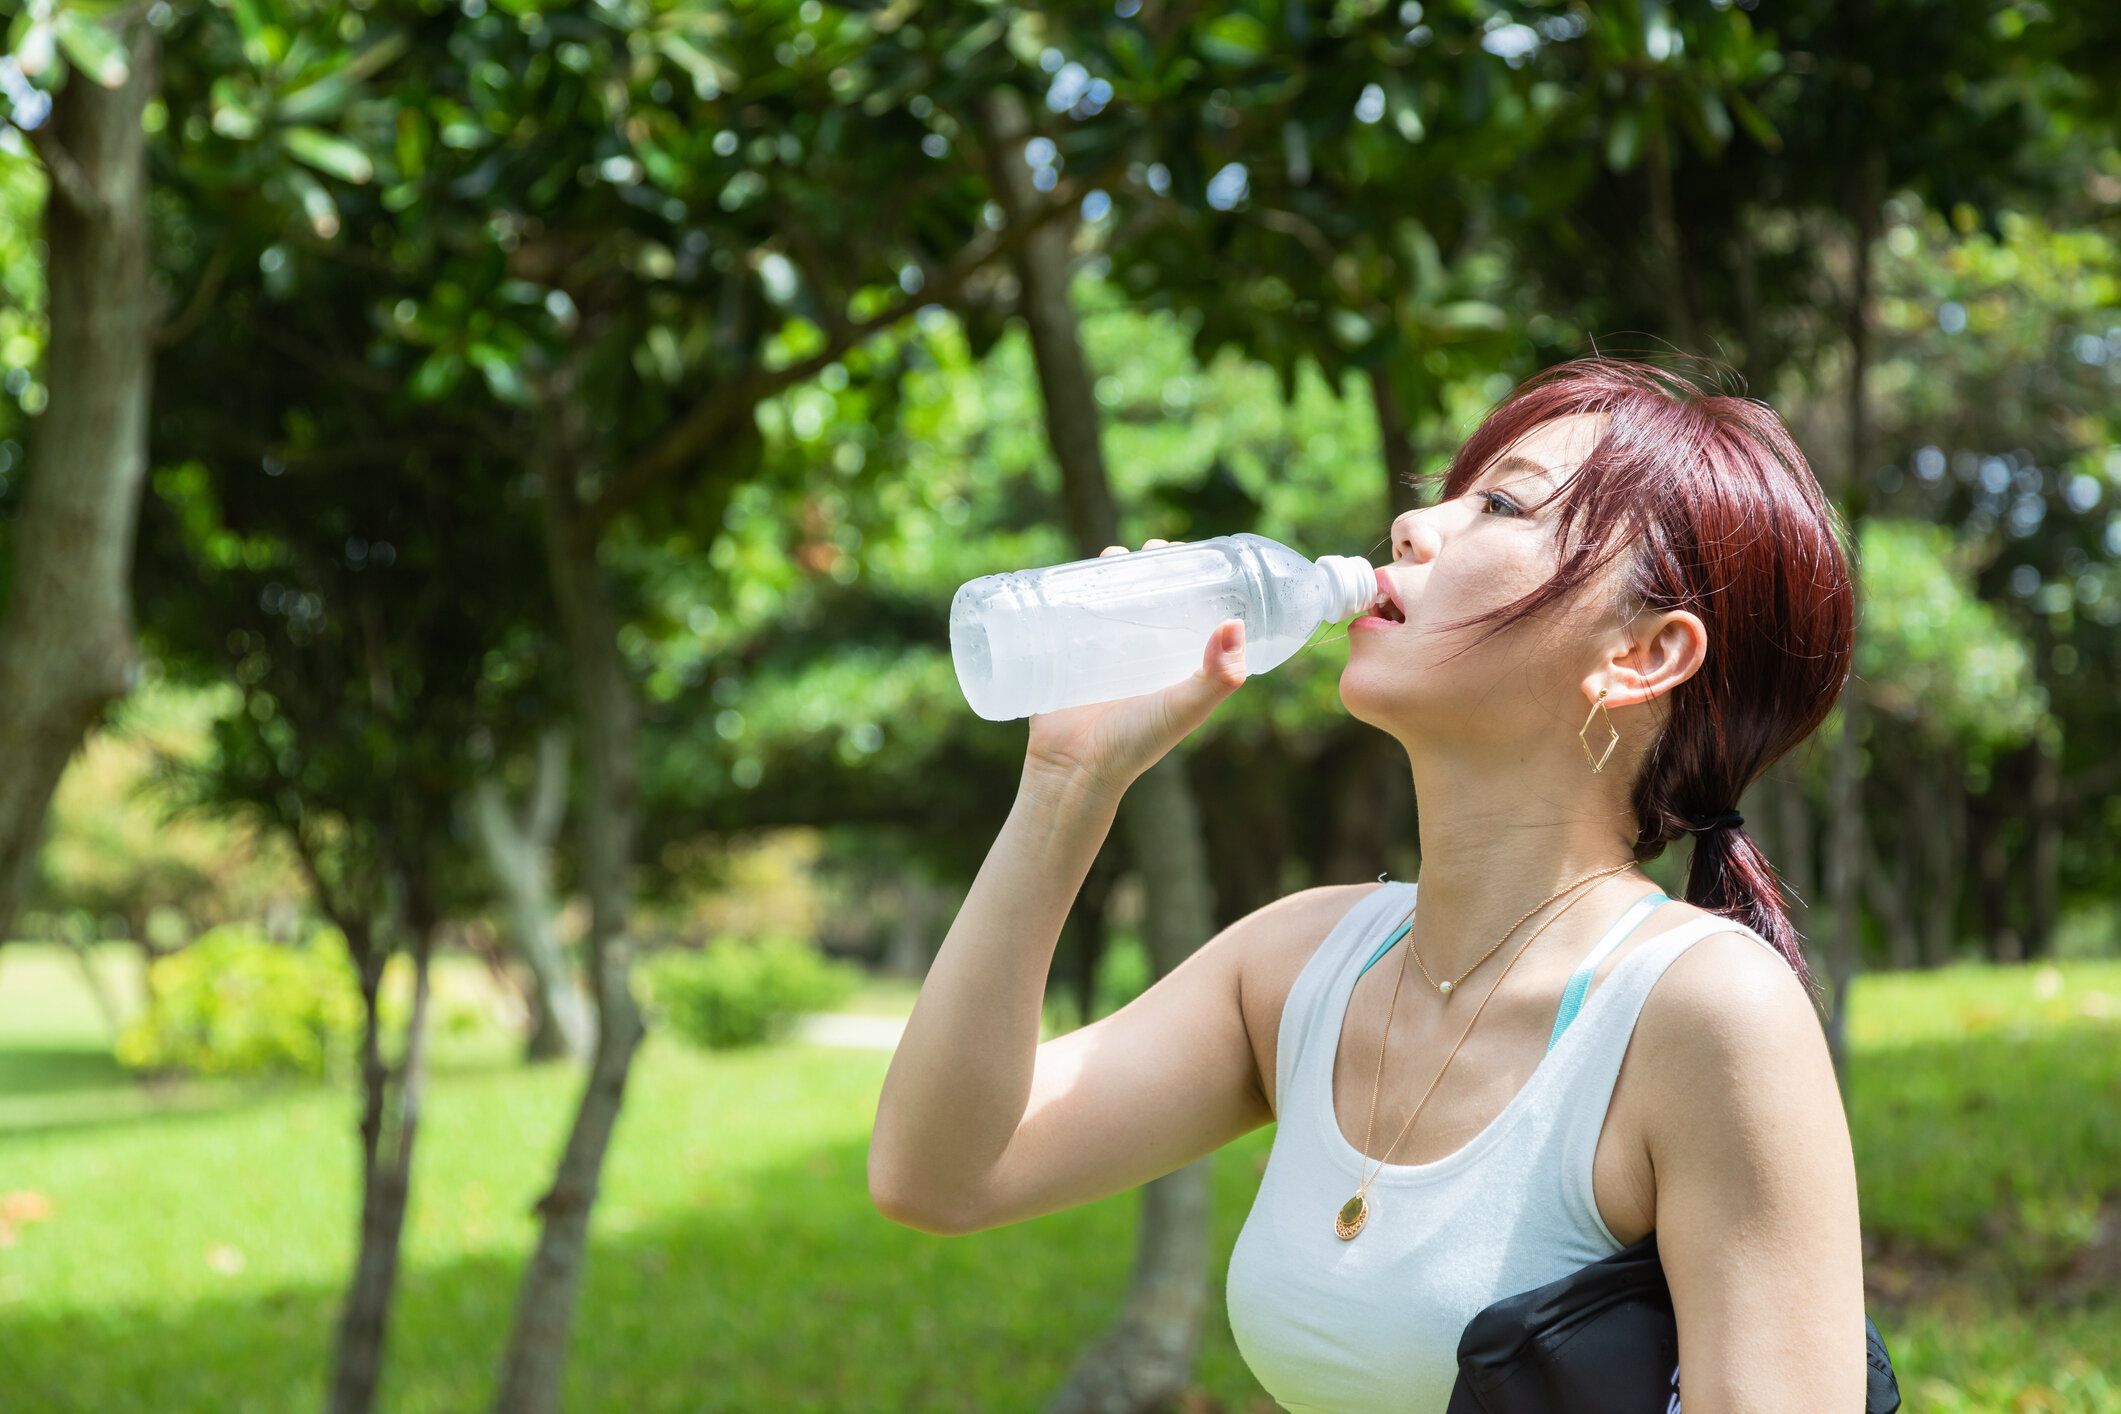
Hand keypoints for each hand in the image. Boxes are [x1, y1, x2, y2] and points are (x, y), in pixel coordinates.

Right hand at [1022, 539, 1247, 800]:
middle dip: (1153, 566)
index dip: (1194, 578)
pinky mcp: (1066, 651)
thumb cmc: (1134, 744)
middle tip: (1152, 551)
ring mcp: (1102, 650)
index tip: (1194, 554)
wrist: (1073, 768)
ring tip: (1114, 555)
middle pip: (1151, 594)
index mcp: (1175, 661)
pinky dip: (1072, 587)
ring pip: (1111, 596)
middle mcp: (1143, 652)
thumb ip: (1215, 678)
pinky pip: (1070, 611)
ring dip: (1114, 569)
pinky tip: (1075, 570)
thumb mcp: (1183, 708)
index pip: (1190, 608)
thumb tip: (1235, 625)